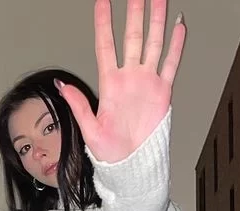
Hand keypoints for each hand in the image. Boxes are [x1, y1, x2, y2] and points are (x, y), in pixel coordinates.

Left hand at [57, 0, 185, 162]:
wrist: (132, 165)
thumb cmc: (110, 152)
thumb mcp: (89, 129)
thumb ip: (78, 104)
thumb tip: (61, 85)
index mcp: (110, 84)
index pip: (106, 45)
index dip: (104, 23)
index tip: (103, 1)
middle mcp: (129, 78)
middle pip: (132, 37)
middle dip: (134, 12)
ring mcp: (146, 82)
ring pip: (153, 44)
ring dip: (156, 21)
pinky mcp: (162, 92)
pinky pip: (171, 63)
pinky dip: (176, 45)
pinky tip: (178, 26)